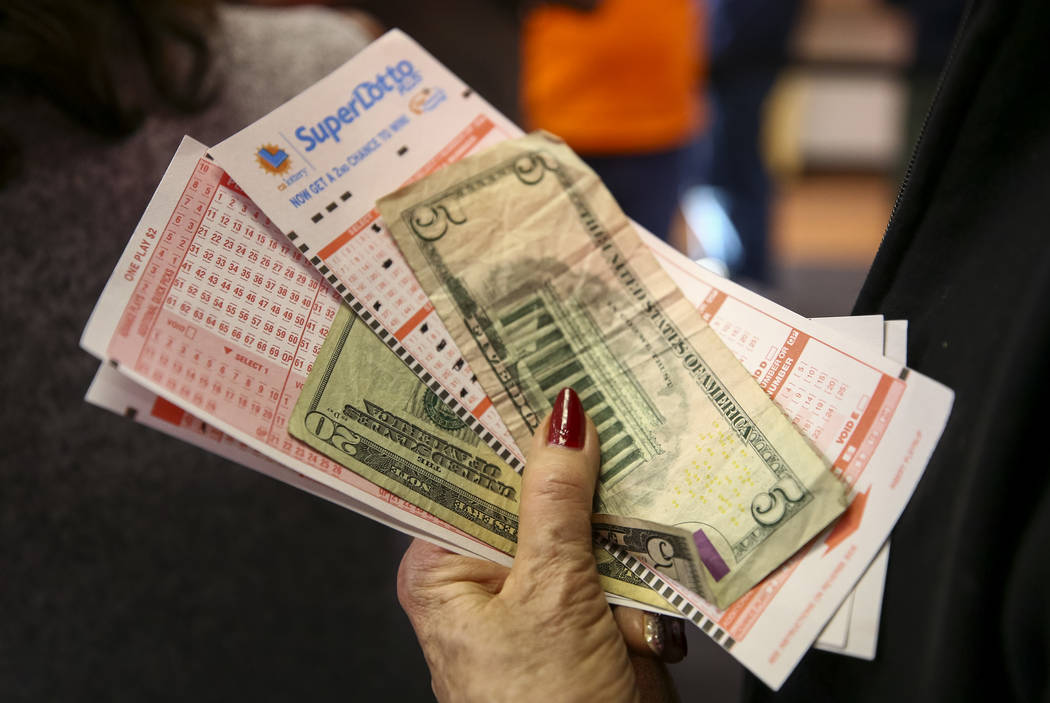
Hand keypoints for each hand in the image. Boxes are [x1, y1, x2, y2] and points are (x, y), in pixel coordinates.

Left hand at [397, 388, 684, 701]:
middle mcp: (486, 573)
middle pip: (527, 489)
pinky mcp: (591, 608)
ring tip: (636, 441)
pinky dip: (638, 544)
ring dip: (612, 500)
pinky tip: (657, 518)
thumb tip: (560, 420)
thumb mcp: (549, 591)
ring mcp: (542, 590)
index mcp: (444, 565)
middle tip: (597, 388)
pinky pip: (615, 553)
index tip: (523, 366)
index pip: (462, 472)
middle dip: (568, 454)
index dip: (495, 421)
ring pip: (579, 518)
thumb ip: (556, 500)